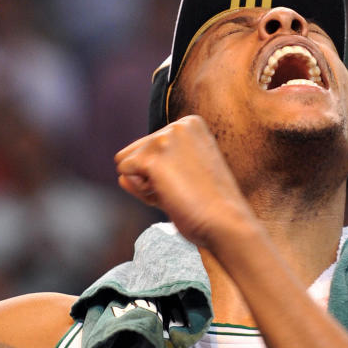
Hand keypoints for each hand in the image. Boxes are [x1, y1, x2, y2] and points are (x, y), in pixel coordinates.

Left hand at [114, 115, 255, 249]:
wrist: (226, 223)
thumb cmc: (210, 207)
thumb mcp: (181, 180)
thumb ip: (152, 173)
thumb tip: (121, 176)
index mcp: (191, 124)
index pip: (150, 145)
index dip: (162, 172)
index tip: (189, 181)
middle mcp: (178, 124)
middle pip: (134, 151)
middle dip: (149, 177)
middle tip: (182, 190)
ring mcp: (165, 138)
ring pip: (125, 162)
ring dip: (144, 185)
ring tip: (176, 192)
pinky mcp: (153, 156)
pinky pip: (124, 173)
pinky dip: (140, 191)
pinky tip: (166, 195)